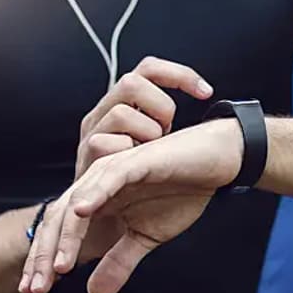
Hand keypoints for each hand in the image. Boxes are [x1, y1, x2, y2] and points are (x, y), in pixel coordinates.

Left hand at [20, 119, 244, 292]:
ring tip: (58, 266)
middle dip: (43, 255)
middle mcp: (95, 185)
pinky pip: (110, 178)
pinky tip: (81, 213)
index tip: (33, 291)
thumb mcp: (145, 238)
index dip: (43, 261)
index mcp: (95, 202)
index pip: (59, 233)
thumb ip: (119, 263)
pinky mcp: (135, 161)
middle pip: (58, 220)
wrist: (214, 162)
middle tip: (35, 288)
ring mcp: (113, 171)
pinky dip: (94, 194)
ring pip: (78, 204)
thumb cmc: (179, 193)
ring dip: (66, 236)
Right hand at [76, 57, 213, 178]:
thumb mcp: (151, 147)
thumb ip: (161, 124)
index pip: (148, 70)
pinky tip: (135, 168)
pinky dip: (126, 155)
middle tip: (166, 132)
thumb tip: (205, 112)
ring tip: (148, 155)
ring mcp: (92, 133)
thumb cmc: (134, 186)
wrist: (105, 221)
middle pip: (132, 82)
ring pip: (121, 113)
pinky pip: (105, 144)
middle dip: (159, 107)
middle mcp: (103, 113)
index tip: (206, 93)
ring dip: (143, 135)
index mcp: (120, 105)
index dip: (179, 75)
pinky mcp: (86, 156)